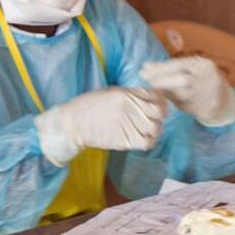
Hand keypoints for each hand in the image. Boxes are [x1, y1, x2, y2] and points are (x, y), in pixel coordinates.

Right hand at [35, 87, 167, 166]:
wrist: (73, 123)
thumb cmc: (91, 105)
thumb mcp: (112, 92)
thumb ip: (131, 94)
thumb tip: (150, 96)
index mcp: (127, 94)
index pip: (156, 96)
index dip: (161, 100)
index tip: (159, 104)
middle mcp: (130, 108)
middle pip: (160, 112)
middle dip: (161, 114)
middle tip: (156, 117)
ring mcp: (128, 125)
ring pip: (156, 128)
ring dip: (156, 128)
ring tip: (149, 129)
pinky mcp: (125, 141)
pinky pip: (147, 142)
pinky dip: (149, 141)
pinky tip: (144, 138)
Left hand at [141, 57, 234, 126]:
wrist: (225, 101)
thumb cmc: (202, 82)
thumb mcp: (192, 70)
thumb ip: (172, 69)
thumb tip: (146, 66)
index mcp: (204, 64)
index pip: (179, 64)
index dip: (160, 68)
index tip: (144, 70)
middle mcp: (209, 77)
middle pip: (182, 79)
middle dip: (161, 81)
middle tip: (146, 82)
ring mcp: (211, 93)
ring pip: (183, 94)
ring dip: (167, 94)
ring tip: (158, 92)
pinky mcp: (209, 107)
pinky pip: (187, 107)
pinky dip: (177, 104)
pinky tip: (172, 102)